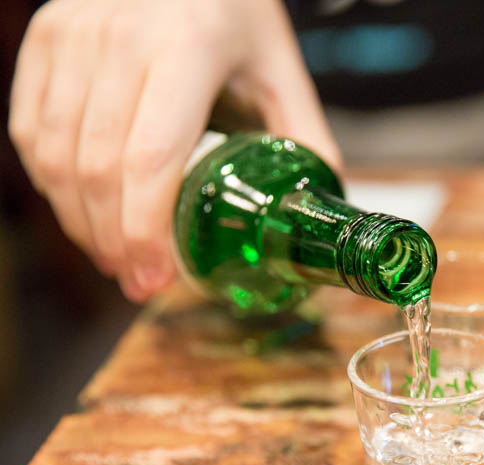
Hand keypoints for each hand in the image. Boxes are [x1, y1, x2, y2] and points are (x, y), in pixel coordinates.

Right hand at [9, 0, 339, 301]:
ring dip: (81, 222)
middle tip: (140, 280)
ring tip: (116, 256)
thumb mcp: (280, 66)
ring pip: (55, 156)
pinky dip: (52, 184)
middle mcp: (120, 37)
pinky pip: (30, 129)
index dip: (146, 232)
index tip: (158, 277)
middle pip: (98, 168)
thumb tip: (314, 211)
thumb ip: (302, 136)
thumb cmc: (236, 9)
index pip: (150, 159)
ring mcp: (73, 34)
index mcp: (190, 46)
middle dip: (115, 242)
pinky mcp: (44, 37)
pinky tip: (84, 210)